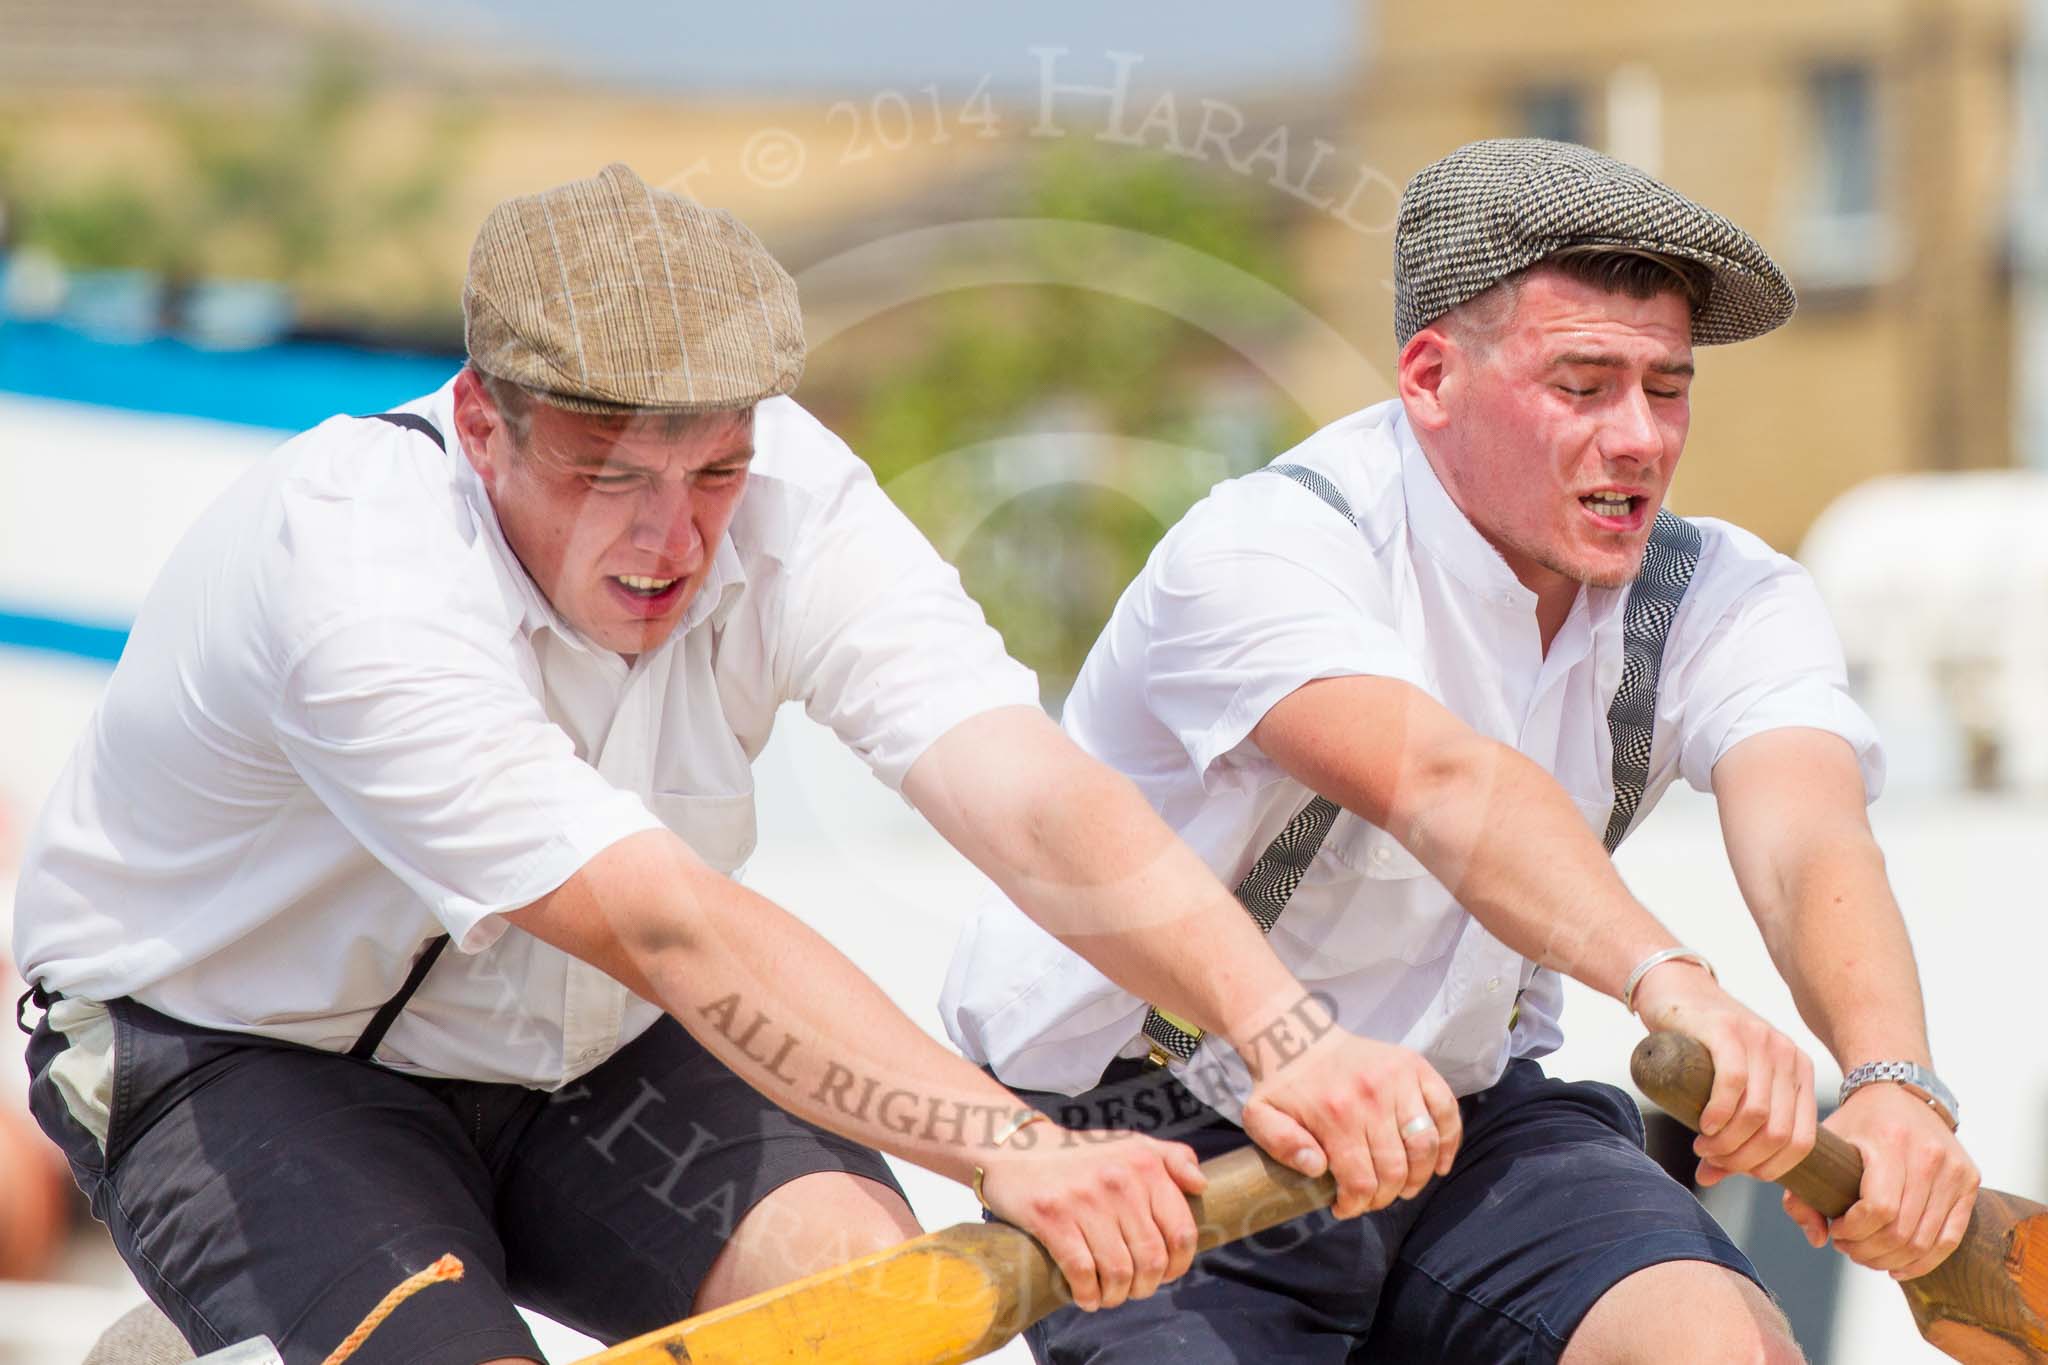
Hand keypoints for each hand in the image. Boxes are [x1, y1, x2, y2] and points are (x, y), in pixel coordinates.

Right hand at [975, 1126, 1205, 1311]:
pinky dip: (1088, 1294)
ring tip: (1109, 1295)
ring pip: (1118, 1270)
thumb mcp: (1131, 1143)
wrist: (1016, 1149)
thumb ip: (1172, 1157)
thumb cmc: (1080, 1155)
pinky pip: (1082, 1271)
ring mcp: (1084, 1199)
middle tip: (1133, 1289)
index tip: (1164, 1274)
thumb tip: (1201, 1184)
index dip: (1178, 1265)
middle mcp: (1119, 1181)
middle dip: (1145, 1286)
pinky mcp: (1052, 1217)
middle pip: (1151, 1259)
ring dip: (1117, 1295)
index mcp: (1144, 1165)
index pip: (1181, 1231)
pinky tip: (1086, 1296)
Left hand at [1236, 1016, 1462, 1218]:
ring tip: (1403, 1187)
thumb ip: (1281, 1145)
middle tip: (1373, 1200)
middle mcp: (1371, 1096)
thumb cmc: (1280, 1084)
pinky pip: (1447, 1110)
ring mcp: (1398, 1079)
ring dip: (1419, 1177)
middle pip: (1396, 1170)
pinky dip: (1450, 1142)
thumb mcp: (1258, 1116)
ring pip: (1425, 1145)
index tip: (1347, 1208)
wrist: (1297, 1036)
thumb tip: (1318, 1168)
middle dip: (1386, 1197)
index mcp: (1334, 1113)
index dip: (1357, 1205)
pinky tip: (1440, 1165)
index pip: (1362, 1181)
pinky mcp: (1416, 1066)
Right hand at [1631, 961, 1815, 1185]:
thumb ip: (1729, 1130)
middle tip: (1712, 1159)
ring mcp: (1760, 1041)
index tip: (1737, 1171)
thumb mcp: (1729, 1088)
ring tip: (1703, 1145)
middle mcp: (1788, 1056)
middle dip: (1744, 1158)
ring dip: (1728, 1142)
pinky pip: (1734, 1084)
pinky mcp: (1728, 1030)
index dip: (1771, 1168)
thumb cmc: (1701, 1048)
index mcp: (1799, 1075)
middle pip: (1779, 1133)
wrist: (1676, 991)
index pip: (1803, 1141)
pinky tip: (1704, 1125)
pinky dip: (1719, 1113)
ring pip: (1757, 1114)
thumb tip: (1710, 1177)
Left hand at [1780, 1083, 1979, 1279]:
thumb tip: (1818, 1240)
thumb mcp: (1822, 1144)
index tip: (1835, 1230)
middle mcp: (1929, 1156)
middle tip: (1848, 1247)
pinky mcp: (1970, 1182)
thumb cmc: (1856, 1122)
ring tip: (1868, 1254)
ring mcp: (1954, 1170)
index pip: (1878, 1209)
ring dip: (1891, 1259)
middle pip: (1901, 1231)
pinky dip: (1923, 1261)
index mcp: (1890, 1142)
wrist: (1899, 1090)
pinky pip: (1950, 1238)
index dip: (1853, 1232)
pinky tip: (1899, 1266)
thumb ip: (1803, 1193)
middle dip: (1868, 1250)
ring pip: (1925, 1241)